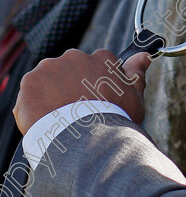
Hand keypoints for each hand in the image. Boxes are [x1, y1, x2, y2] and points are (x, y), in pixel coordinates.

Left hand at [13, 48, 151, 134]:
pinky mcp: (30, 82)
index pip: (96, 64)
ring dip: (51, 94)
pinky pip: (29, 94)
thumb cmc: (114, 120)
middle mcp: (76, 56)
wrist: (86, 140)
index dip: (94, 84)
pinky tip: (44, 122)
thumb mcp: (134, 97)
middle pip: (70, 70)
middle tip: (74, 112)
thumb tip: (144, 56)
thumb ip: (136, 73)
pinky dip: (33, 106)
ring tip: (58, 120)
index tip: (93, 101)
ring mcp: (51, 67)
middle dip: (70, 86)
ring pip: (48, 79)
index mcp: (101, 58)